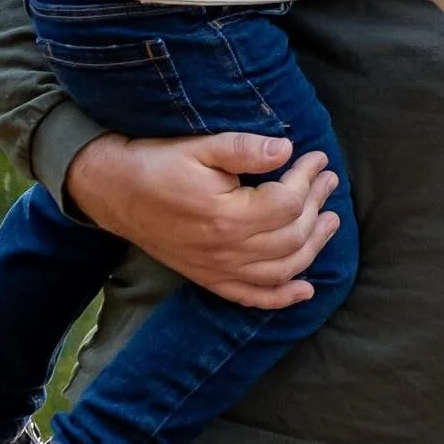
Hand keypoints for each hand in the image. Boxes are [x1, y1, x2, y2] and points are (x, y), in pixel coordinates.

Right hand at [64, 131, 340, 308]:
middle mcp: (226, 250)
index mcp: (227, 215)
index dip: (308, 178)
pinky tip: (305, 289)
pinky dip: (281, 297)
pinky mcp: (208, 278)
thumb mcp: (200, 146)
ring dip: (312, 247)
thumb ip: (245, 149)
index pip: (287, 202)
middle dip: (317, 206)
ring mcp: (217, 269)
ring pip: (281, 269)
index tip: (317, 157)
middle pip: (291, 236)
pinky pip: (251, 296)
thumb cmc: (157, 164)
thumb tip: (287, 149)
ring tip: (330, 221)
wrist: (113, 191)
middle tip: (329, 181)